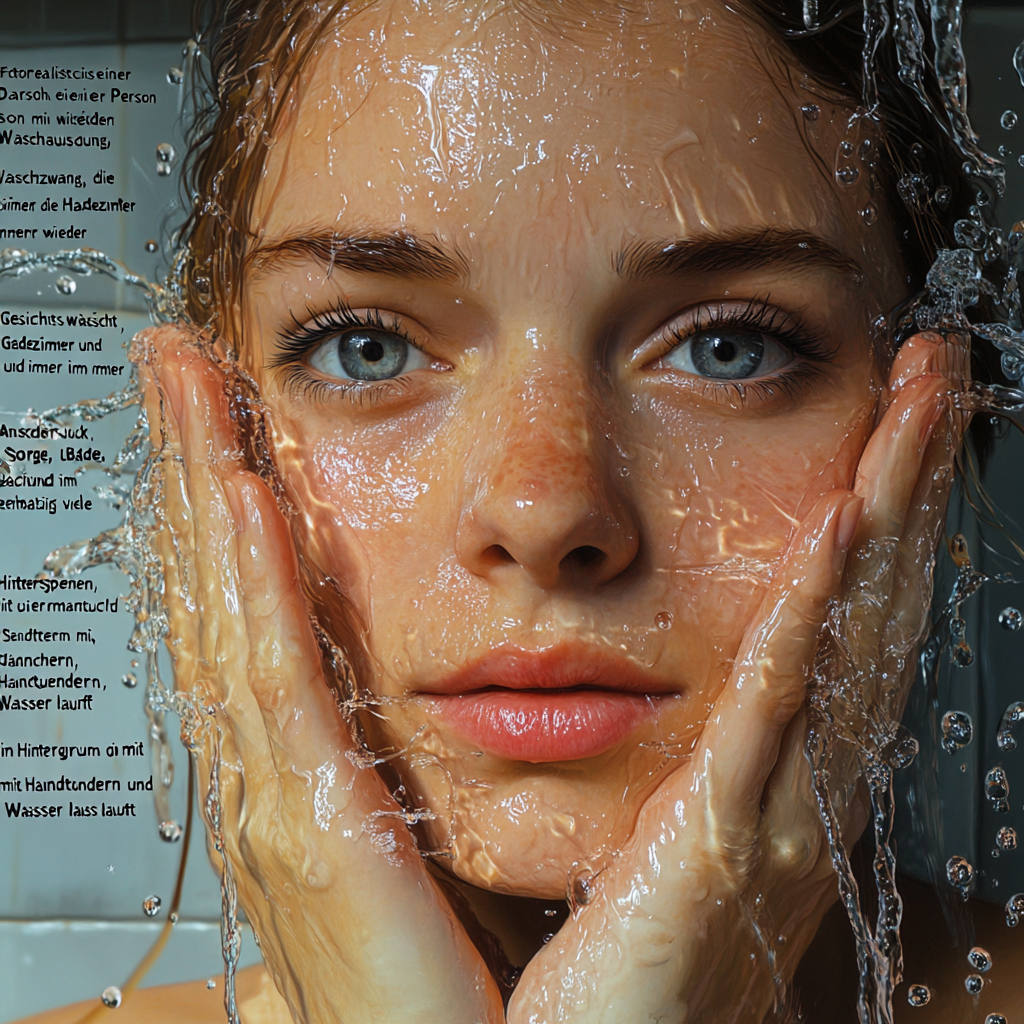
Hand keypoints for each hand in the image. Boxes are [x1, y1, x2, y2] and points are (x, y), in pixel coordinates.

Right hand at [133, 325, 503, 1023]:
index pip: (252, 608)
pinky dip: (249, 586)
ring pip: (227, 611)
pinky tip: (238, 499)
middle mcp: (269, 769)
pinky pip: (274, 678)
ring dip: (203, 492)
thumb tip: (395, 726)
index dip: (225, 511)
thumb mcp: (415, 849)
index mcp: (300, 769)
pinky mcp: (313, 822)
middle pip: (218, 589)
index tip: (222, 415)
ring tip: (187, 390)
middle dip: (189, 468)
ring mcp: (276, 794)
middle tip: (175, 365)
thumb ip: (394, 776)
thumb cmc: (455, 985)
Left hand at [506, 331, 965, 1023]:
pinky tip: (839, 531)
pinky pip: (779, 711)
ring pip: (849, 635)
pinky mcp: (725, 841)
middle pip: (870, 603)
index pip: (839, 616)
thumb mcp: (635, 820)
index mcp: (775, 769)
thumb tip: (605, 654)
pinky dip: (814, 619)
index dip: (879, 514)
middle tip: (939, 373)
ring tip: (925, 405)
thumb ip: (639, 733)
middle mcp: (800, 781)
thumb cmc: (599, 961)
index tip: (890, 420)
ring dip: (890, 514)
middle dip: (912, 480)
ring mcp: (778, 809)